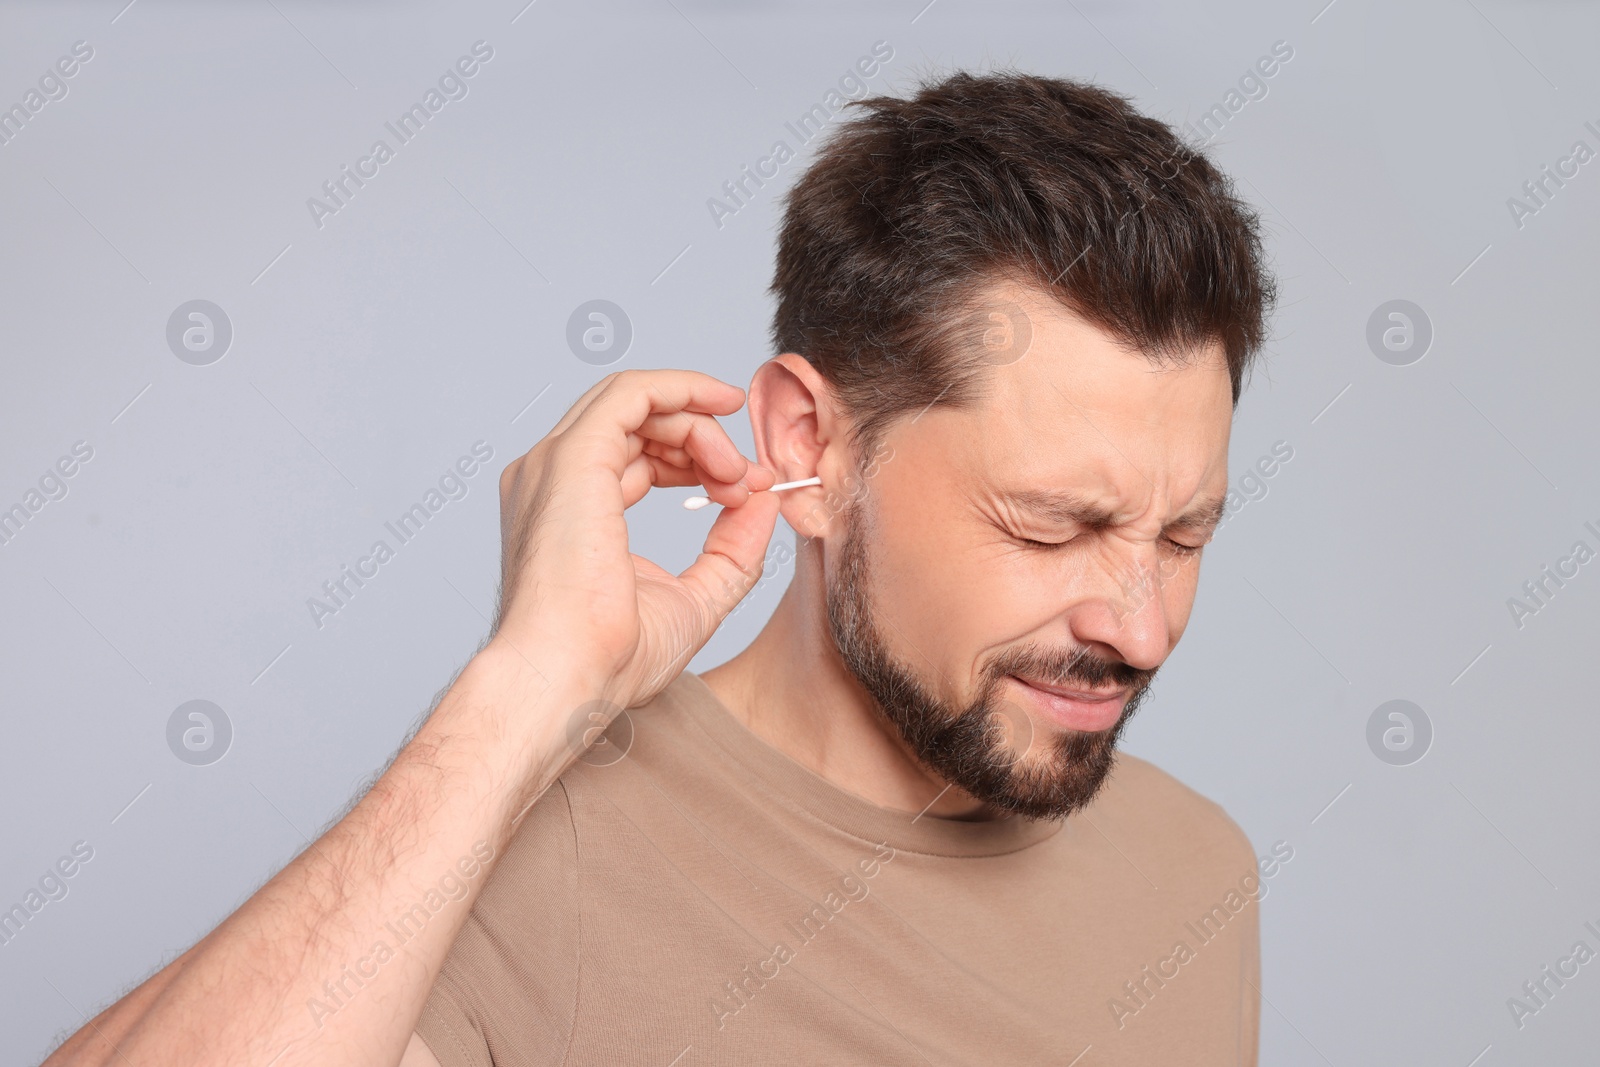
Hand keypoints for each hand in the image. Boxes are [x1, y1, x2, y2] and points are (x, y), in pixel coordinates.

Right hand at [491, 369, 779, 711]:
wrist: (569, 678)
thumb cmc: (610, 658)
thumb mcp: (696, 598)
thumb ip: (732, 550)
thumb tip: (765, 501)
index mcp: (570, 509)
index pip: (636, 457)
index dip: (698, 462)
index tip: (745, 490)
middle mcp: (554, 479)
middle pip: (636, 423)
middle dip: (704, 440)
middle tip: (749, 481)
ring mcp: (556, 464)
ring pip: (637, 402)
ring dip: (701, 426)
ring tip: (737, 473)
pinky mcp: (574, 456)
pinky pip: (632, 392)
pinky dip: (683, 388)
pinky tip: (722, 406)